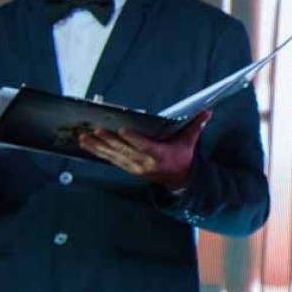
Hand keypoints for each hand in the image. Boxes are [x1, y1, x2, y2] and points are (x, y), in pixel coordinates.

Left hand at [77, 111, 208, 191]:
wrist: (177, 180)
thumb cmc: (182, 157)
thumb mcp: (189, 142)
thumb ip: (195, 125)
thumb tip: (207, 111)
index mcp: (160, 155)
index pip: (145, 146)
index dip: (133, 139)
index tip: (122, 130)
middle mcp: (144, 162)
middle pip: (125, 150)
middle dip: (109, 140)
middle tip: (97, 130)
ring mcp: (134, 167)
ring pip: (113, 156)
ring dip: (97, 147)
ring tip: (83, 138)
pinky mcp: (127, 168)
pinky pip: (110, 159)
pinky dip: (97, 152)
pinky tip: (86, 144)